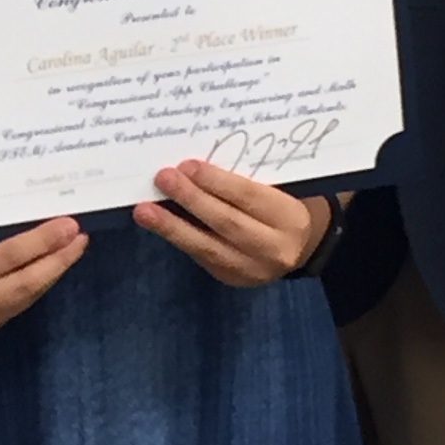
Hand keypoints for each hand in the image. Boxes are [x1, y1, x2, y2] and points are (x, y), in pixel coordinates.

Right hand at [0, 217, 88, 335]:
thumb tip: (30, 221)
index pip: (8, 258)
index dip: (42, 242)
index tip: (68, 224)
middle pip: (25, 283)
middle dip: (58, 260)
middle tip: (80, 237)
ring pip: (27, 296)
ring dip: (53, 271)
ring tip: (73, 248)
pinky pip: (18, 303)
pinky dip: (38, 283)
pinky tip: (51, 267)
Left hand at [137, 164, 326, 287]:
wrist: (300, 247)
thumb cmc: (281, 207)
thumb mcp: (277, 189)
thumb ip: (244, 181)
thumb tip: (193, 168)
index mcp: (289, 218)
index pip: (249, 197)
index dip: (216, 181)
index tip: (187, 165)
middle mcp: (274, 248)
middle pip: (227, 222)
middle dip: (191, 199)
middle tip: (162, 178)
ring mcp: (252, 269)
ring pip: (207, 247)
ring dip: (172, 227)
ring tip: (144, 211)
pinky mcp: (232, 279)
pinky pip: (202, 257)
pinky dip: (178, 238)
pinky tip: (158, 224)